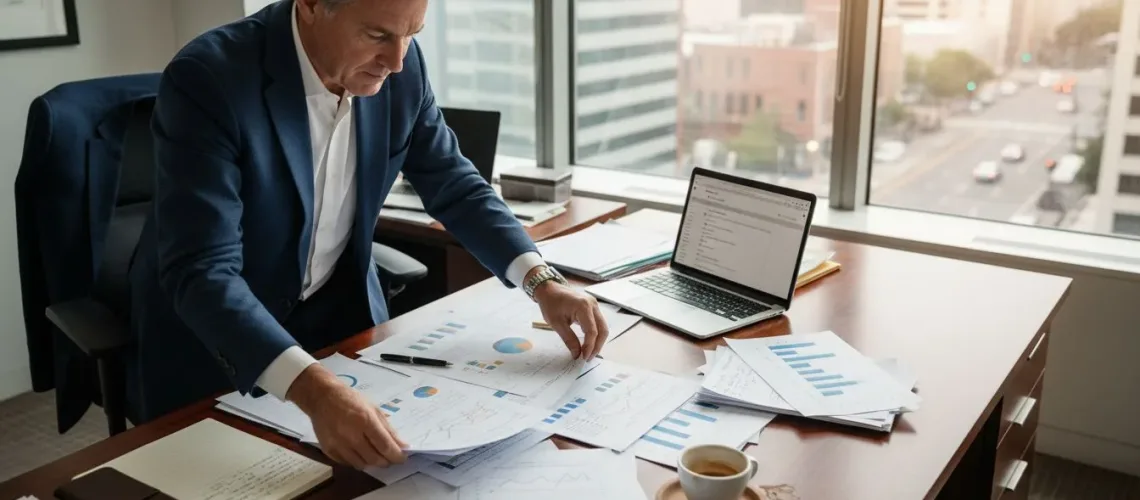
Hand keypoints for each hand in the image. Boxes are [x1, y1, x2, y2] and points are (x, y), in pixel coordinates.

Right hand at [288, 365, 407, 468]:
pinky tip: (359, 452)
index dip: (396, 456)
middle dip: (386, 461)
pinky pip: (347, 463)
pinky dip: (357, 461)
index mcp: (365, 421)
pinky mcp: (328, 450)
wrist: (321, 397)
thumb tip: (403, 446)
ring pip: (361, 464)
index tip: (402, 458)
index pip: (385, 446)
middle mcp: (351, 435)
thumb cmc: (350, 400)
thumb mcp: (373, 409)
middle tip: (389, 457)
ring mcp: (338, 444)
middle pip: (374, 458)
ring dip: (371, 462)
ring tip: (375, 454)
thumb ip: (388, 429)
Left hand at [533, 279, 608, 359]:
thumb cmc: (550, 304)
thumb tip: (577, 354)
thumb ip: (569, 339)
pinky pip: (598, 323)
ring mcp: (594, 305)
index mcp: (583, 306)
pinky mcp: (593, 307)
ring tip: (589, 353)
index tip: (583, 358)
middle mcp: (593, 304)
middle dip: (597, 346)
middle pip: (602, 330)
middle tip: (588, 358)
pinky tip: (589, 343)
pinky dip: (596, 334)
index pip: (592, 331)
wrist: (549, 289)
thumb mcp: (557, 323)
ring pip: (603, 327)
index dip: (589, 346)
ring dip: (598, 341)